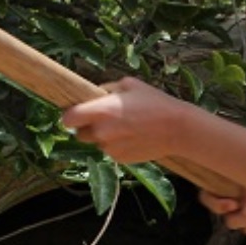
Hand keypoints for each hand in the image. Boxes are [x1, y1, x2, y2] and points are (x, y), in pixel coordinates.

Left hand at [61, 76, 190, 163]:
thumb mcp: (130, 85)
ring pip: (97, 143)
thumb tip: (94, 94)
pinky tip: (133, 137)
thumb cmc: (154, 102)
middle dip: (87, 127)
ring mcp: (110, 148)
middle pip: (79, 134)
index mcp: (101, 111)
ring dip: (104, 137)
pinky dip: (117, 146)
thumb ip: (107, 90)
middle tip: (104, 120)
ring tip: (125, 128)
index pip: (68, 119)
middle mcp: (101, 132)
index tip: (74, 114)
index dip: (69, 116)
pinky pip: (111, 152)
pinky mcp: (120, 159)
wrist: (177, 129)